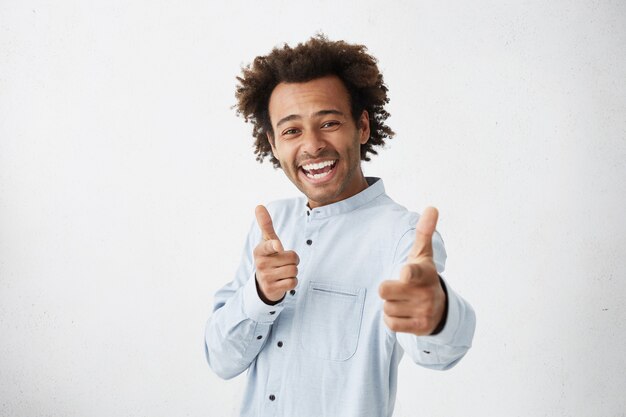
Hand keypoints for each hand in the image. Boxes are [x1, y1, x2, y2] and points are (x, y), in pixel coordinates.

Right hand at [253, 205, 298, 303]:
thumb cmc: (269, 257)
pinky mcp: (272, 289)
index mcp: (260, 250)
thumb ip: (265, 224)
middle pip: (293, 258)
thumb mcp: (267, 241)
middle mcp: (261, 263)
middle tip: (282, 262)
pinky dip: (292, 282)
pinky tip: (283, 281)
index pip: (270, 245)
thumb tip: (259, 206)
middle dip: (293, 260)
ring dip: (293, 271)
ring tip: (282, 271)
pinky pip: (293, 283)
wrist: (263, 282)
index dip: (275, 246)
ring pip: (294, 270)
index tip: (278, 246)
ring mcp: (266, 277)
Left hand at [379, 207, 445, 335]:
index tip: (405, 274)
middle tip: (400, 288)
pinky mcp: (420, 327)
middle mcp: (426, 292)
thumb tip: (431, 208)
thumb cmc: (422, 276)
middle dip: (387, 290)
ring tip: (404, 301)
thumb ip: (424, 232)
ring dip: (390, 305)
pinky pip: (390, 324)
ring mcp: (424, 311)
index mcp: (424, 272)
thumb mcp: (423, 255)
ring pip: (386, 308)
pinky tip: (403, 313)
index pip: (413, 273)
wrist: (440, 308)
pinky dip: (392, 319)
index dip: (407, 274)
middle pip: (384, 291)